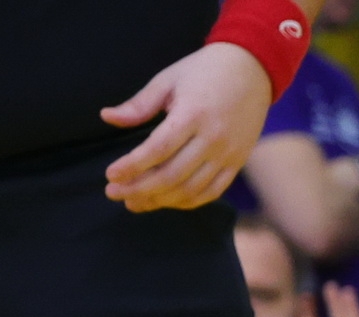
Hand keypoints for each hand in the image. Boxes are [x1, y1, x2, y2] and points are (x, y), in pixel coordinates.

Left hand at [102, 44, 271, 211]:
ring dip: (160, 200)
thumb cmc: (204, 72)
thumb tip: (107, 118)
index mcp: (193, 114)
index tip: (110, 176)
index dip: (132, 166)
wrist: (251, 71)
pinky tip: (166, 201)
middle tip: (114, 193)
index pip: (158, 149)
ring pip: (191, 189)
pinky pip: (212, 192)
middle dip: (139, 188)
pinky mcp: (237, 163)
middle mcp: (213, 138)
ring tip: (134, 202)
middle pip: (173, 175)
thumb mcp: (167, 80)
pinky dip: (187, 201)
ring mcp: (228, 154)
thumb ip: (139, 104)